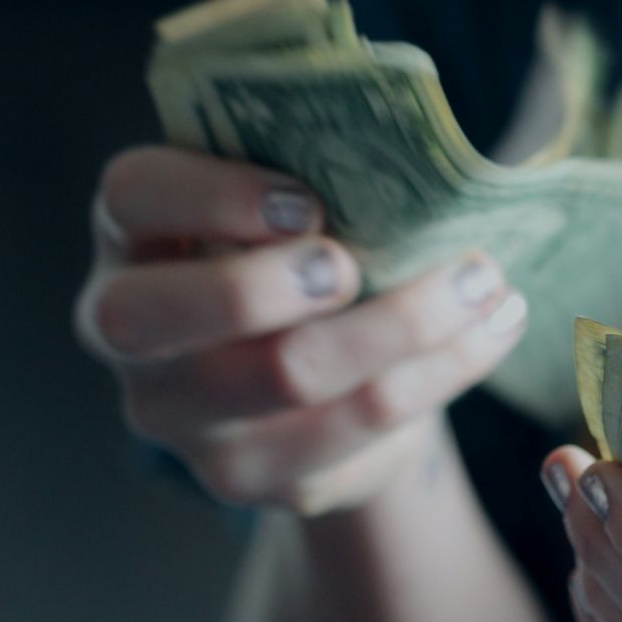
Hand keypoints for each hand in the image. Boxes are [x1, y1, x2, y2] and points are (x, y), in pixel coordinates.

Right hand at [74, 146, 527, 513]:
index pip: (132, 197)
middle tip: (355, 264)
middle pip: (162, 315)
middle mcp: (129, 333)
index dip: (210, 195)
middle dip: (269, 284)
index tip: (306, 201)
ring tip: (483, 281)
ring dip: (403, 323)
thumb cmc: (301, 254)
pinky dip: (442, 370)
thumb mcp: (287, 203)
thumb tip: (412, 146)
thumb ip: (311, 168)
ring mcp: (183, 417)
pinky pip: (358, 426)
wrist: (319, 382)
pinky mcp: (254, 475)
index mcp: (132, 236)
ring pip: (286, 375)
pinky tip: (492, 328)